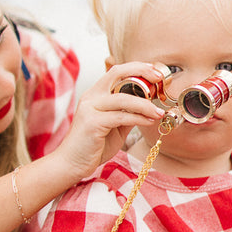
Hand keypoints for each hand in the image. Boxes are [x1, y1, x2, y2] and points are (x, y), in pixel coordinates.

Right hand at [55, 63, 167, 181]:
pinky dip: (138, 118)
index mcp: (95, 94)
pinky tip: (149, 121)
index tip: (156, 72)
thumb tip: (148, 107)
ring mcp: (90, 109)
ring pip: (123, 98)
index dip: (137, 68)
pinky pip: (121, 117)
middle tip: (159, 79)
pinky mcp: (92, 123)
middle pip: (117, 73)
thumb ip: (127, 114)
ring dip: (145, 104)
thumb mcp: (114, 127)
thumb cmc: (92, 146)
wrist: (71, 164)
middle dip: (141, 72)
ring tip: (159, 112)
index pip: (116, 71)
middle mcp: (91, 97)